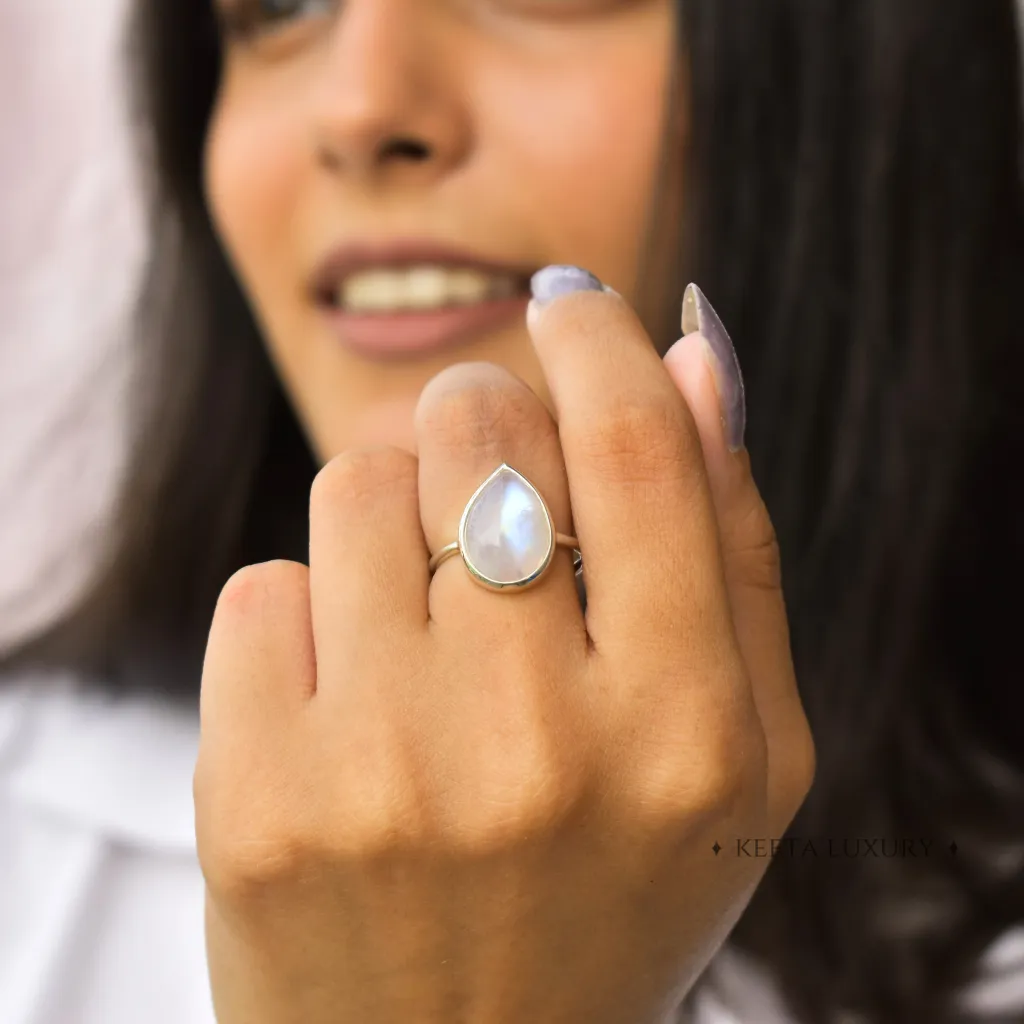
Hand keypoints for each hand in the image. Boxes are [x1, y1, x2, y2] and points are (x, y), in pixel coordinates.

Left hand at [195, 276, 814, 1023]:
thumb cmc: (612, 894)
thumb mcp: (738, 754)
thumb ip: (734, 551)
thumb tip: (695, 360)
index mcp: (684, 732)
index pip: (636, 450)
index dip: (600, 342)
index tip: (572, 308)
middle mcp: (537, 749)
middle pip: (481, 433)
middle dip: (486, 424)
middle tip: (494, 492)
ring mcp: (385, 777)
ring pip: (359, 488)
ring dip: (394, 518)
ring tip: (423, 623)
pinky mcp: (258, 802)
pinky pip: (261, 588)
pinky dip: (305, 618)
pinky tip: (348, 703)